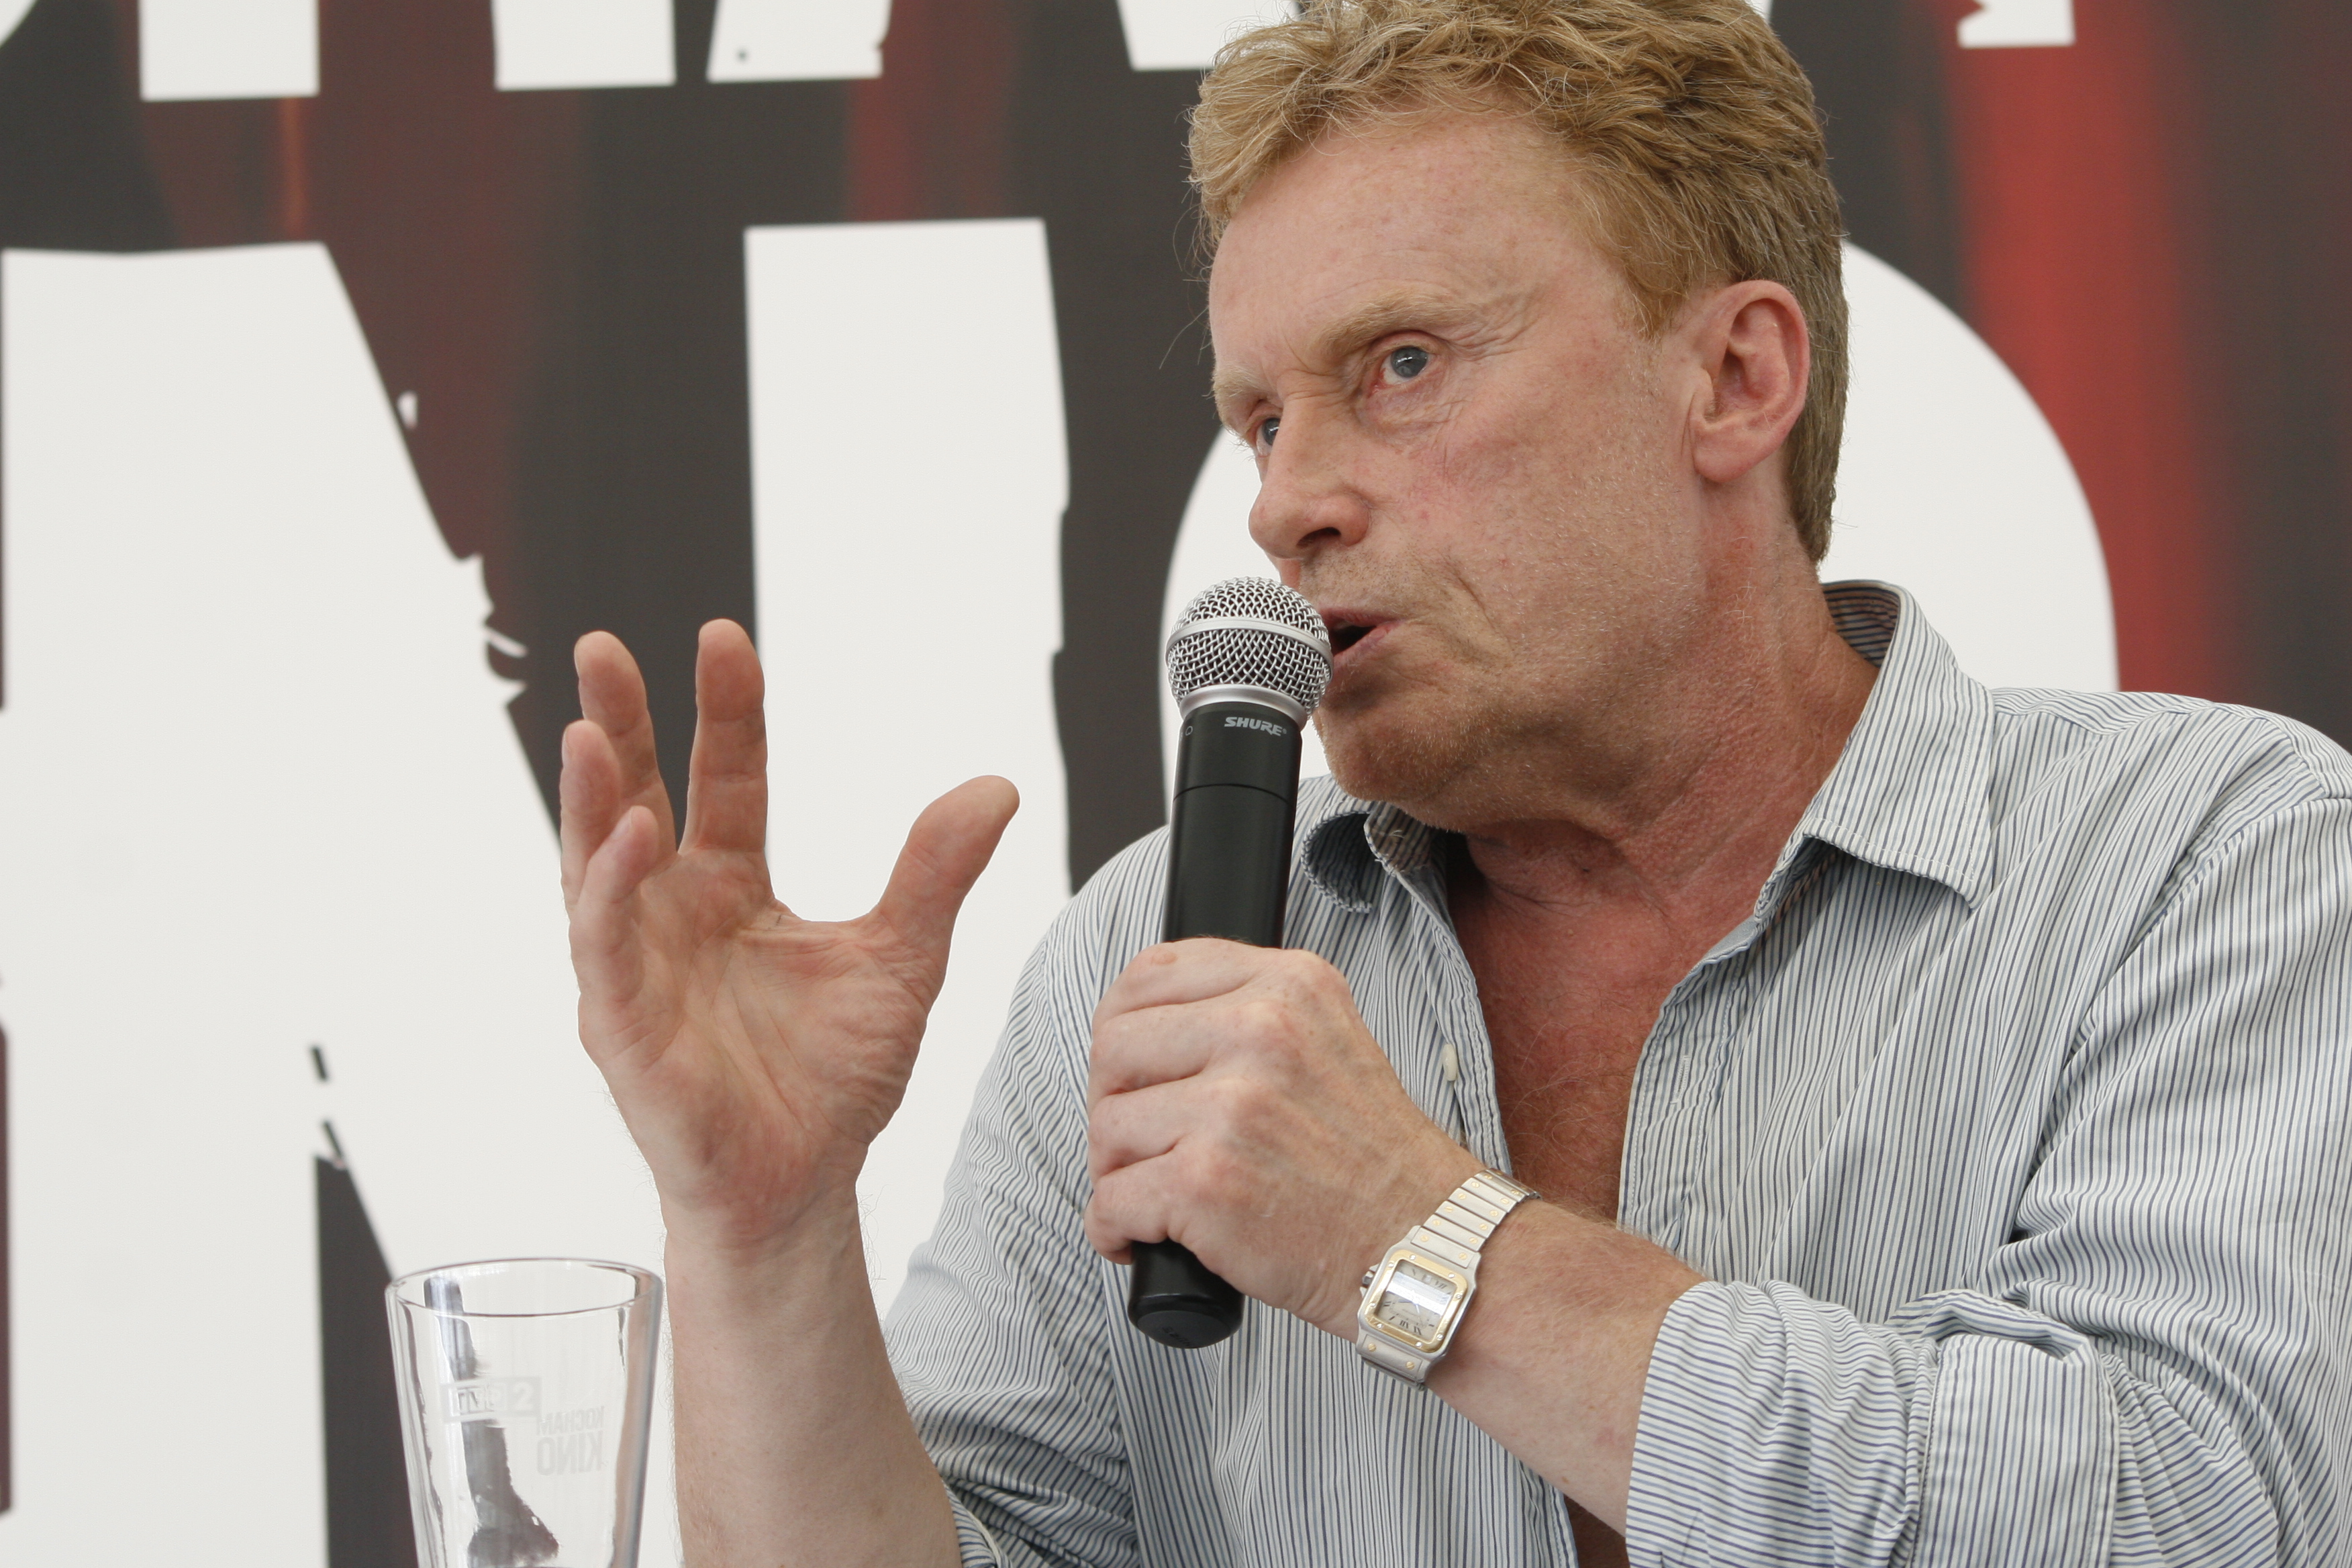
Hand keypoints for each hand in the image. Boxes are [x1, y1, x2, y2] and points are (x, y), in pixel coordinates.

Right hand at [561, 621, 1016, 1254]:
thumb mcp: (902, 960)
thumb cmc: (832, 1084)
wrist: (805, 1189)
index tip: (725, 638)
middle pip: (636, 800)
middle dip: (618, 724)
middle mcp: (673, 917)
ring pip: (598, 866)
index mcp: (730, 892)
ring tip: (586, 729)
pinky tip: (628, 836)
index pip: (725, 782)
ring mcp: (638, 970)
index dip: (726, 712)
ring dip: (590, 797)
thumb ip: (935, 873)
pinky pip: (606, 949)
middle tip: (603, 647)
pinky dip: (611, 892)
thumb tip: (996, 785)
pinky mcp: (623, 1030)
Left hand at [1085, 940, 1477, 1335]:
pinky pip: (1109, 1201)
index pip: (1148, 973)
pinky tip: (1148, 1239)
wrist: (1422, 1244)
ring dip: (1119, 1173)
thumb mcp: (1327, 1038)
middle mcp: (1260, 1030)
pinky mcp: (1206, 1182)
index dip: (1123, 1028)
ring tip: (1160, 1196)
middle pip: (1113, 1046)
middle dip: (1113, 1103)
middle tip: (1143, 1144)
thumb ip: (1246, 1011)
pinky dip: (1115, 1230)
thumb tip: (1139, 1026)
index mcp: (1287, 984)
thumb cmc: (1371, 1160)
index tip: (1133, 1071)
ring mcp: (1231, 1107)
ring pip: (1106, 1126)